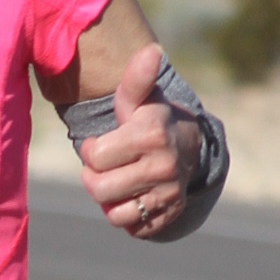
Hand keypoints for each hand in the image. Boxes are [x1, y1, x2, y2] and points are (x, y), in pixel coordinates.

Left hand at [77, 43, 199, 238]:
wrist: (188, 148)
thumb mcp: (139, 100)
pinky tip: (132, 196)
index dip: (91, 151)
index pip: (94, 157)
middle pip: (100, 189)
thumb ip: (136, 79)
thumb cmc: (150, 121)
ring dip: (108, 200)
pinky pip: (132, 228)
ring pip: (114, 214)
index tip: (103, 143)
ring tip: (117, 182)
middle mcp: (164, 166)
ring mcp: (169, 194)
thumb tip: (151, 51)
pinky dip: (126, 216)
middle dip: (94, 179)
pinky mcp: (170, 215)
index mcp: (151, 135)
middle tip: (103, 167)